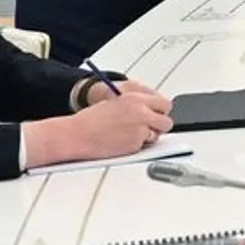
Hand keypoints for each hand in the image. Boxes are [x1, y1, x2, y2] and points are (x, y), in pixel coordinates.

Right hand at [21, 83, 173, 168]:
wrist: (77, 134)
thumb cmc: (91, 120)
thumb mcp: (116, 103)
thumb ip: (136, 106)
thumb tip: (151, 111)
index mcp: (136, 98)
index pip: (164, 104)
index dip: (160, 112)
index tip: (156, 116)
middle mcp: (141, 112)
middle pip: (167, 121)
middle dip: (159, 126)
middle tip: (148, 129)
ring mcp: (140, 128)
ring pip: (157, 135)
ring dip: (148, 137)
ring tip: (129, 135)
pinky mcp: (135, 143)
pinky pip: (144, 146)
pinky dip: (136, 146)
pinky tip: (122, 142)